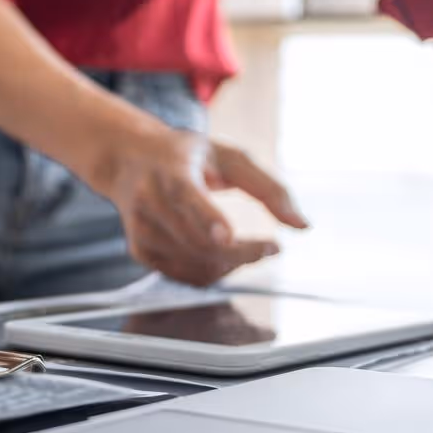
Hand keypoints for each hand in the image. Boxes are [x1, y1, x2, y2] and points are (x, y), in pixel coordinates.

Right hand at [92, 127, 308, 285]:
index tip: (227, 236)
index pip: (186, 196)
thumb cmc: (188, 157)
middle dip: (245, 252)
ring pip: (197, 264)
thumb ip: (270, 189)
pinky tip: (222, 254)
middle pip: (201, 242)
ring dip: (233, 264)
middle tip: (272, 248)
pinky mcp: (140, 251)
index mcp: (171, 170)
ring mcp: (142, 230)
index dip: (208, 218)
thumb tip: (304, 226)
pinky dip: (214, 272)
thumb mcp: (231, 158)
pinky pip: (187, 276)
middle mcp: (150, 201)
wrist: (128, 160)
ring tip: (247, 246)